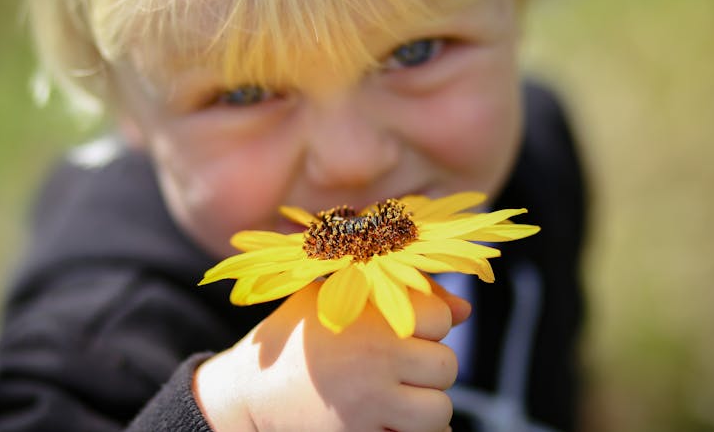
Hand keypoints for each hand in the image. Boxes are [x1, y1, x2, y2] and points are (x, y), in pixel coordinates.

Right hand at [195, 279, 470, 431]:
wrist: (248, 394)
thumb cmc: (298, 337)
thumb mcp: (338, 298)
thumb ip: (404, 294)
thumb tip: (466, 310)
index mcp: (369, 317)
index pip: (441, 317)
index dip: (428, 323)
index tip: (403, 328)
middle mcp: (374, 361)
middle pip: (446, 366)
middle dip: (429, 366)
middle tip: (400, 365)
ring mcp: (369, 406)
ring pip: (439, 412)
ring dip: (426, 405)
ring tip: (398, 395)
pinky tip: (392, 419)